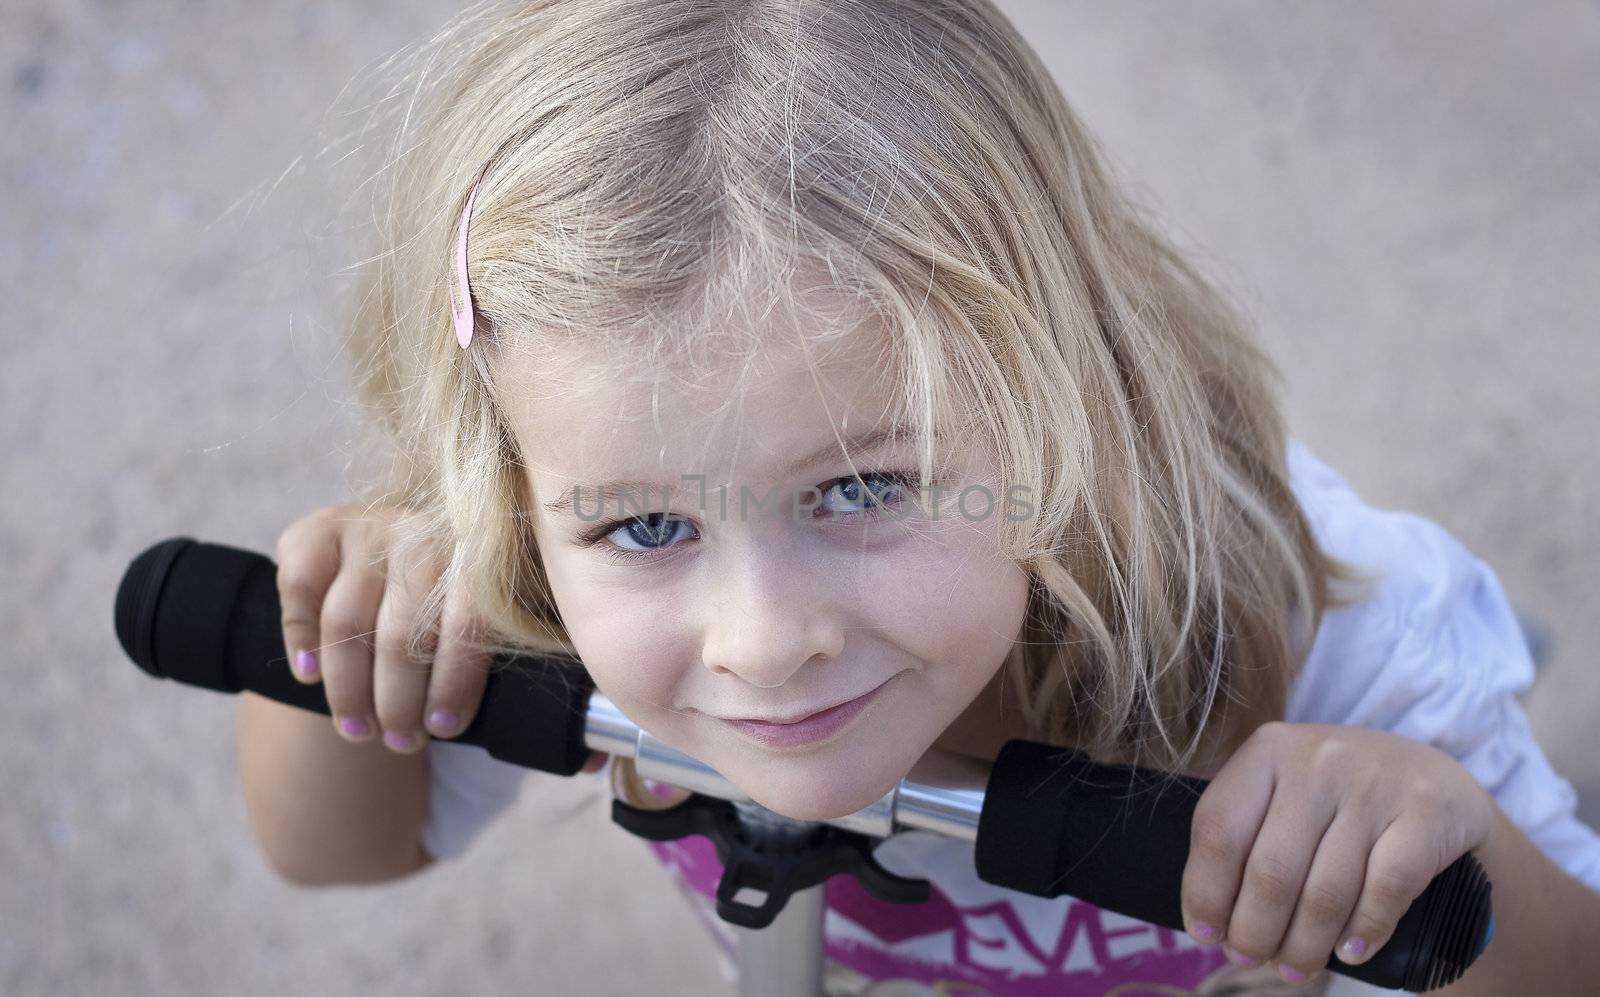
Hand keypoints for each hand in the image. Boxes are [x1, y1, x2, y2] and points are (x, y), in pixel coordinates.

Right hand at [274, 502, 607, 770]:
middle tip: (403, 742)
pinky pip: (300, 587)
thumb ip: (547, 687)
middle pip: (404, 629)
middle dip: (400, 701)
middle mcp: (426, 529)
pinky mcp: (318, 530)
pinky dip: (300, 637)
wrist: (399, 555)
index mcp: (485, 552)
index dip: (456, 681)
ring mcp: (370, 526)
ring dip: (349, 688)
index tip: (447, 730)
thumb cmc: (464, 612)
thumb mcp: (508, 632)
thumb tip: (592, 758)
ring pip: (347, 620)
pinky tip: (307, 678)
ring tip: (359, 731)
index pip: (472, 619)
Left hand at [1179, 722, 1491, 985]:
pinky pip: (1385, 890)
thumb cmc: (1340, 799)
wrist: (1437, 779)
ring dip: (1304, 945)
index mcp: (1269, 750)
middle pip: (1270, 870)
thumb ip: (1246, 838)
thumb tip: (1208, 921)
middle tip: (1249, 959)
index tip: (1204, 933)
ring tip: (1294, 968)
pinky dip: (1364, 931)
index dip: (1205, 891)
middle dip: (1253, 931)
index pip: (1219, 828)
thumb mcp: (1285, 794)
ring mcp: (1375, 784)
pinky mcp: (1427, 813)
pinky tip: (1350, 952)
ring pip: (1326, 891)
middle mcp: (1318, 760)